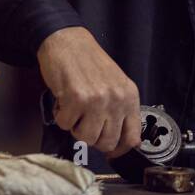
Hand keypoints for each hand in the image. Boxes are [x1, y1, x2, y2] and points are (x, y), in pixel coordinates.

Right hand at [37, 27, 140, 157]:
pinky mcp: (76, 99)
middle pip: (107, 142)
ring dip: (75, 127)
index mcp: (130, 96)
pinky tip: (64, 101)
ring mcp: (97, 101)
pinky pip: (65, 125)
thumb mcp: (115, 84)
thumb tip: (120, 141)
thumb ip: (120, 109)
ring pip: (85, 137)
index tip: (110, 152)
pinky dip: (61, 116)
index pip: (132, 136)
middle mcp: (117, 100)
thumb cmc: (89, 62)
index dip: (120, 149)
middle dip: (92, 137)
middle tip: (85, 123)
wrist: (68, 42)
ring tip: (75, 110)